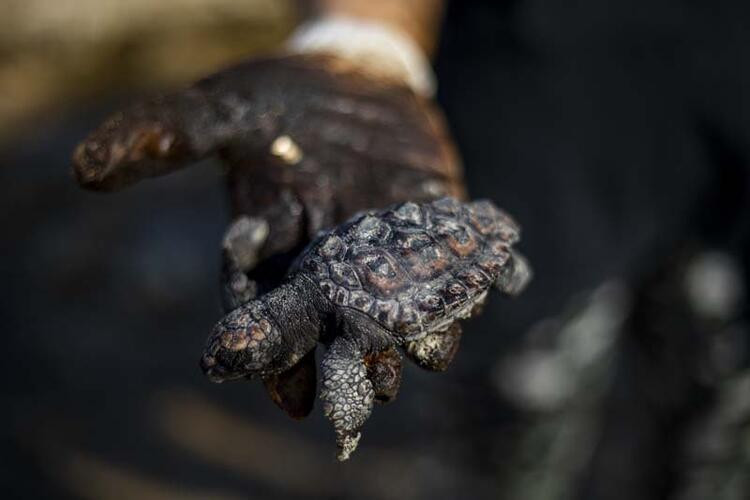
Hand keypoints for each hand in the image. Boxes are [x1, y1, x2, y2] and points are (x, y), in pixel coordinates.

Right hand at [72, 51, 464, 418]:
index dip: (258, 339)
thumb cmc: (280, 105)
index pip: (264, 306)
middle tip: (344, 397)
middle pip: (334, 323)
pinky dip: (471, 277)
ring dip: (409, 331)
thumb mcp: (221, 112)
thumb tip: (83, 168)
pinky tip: (485, 290)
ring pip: (400, 304)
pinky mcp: (439, 224)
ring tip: (418, 357)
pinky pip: (456, 260)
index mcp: (278, 251)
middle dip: (335, 357)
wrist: (355, 79)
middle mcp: (334, 264)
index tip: (252, 369)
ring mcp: (391, 249)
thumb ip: (164, 136)